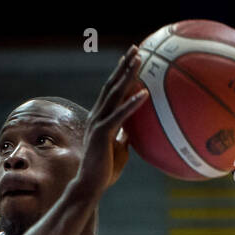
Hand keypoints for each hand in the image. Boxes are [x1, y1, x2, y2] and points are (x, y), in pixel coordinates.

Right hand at [72, 46, 149, 201]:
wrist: (90, 186)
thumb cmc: (104, 172)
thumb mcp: (120, 150)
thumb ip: (125, 136)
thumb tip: (135, 130)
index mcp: (100, 119)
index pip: (111, 91)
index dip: (120, 73)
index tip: (130, 58)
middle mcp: (97, 117)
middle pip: (111, 85)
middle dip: (123, 66)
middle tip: (135, 48)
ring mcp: (98, 124)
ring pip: (114, 95)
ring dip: (127, 76)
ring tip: (139, 60)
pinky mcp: (102, 135)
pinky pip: (119, 116)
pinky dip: (131, 104)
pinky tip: (144, 94)